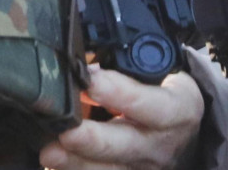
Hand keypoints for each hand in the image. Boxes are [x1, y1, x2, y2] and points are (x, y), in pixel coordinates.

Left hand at [39, 67, 203, 169]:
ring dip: (76, 161)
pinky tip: (53, 162)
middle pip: (126, 145)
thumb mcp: (156, 73)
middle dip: (92, 140)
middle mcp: (161, 144)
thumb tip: (84, 67)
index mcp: (176, 110)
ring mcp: (143, 166)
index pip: (153, 105)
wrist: (178, 129)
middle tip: (66, 132)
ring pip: (109, 168)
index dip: (121, 93)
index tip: (91, 82)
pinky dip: (73, 169)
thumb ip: (122, 68)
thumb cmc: (161, 92)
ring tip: (50, 152)